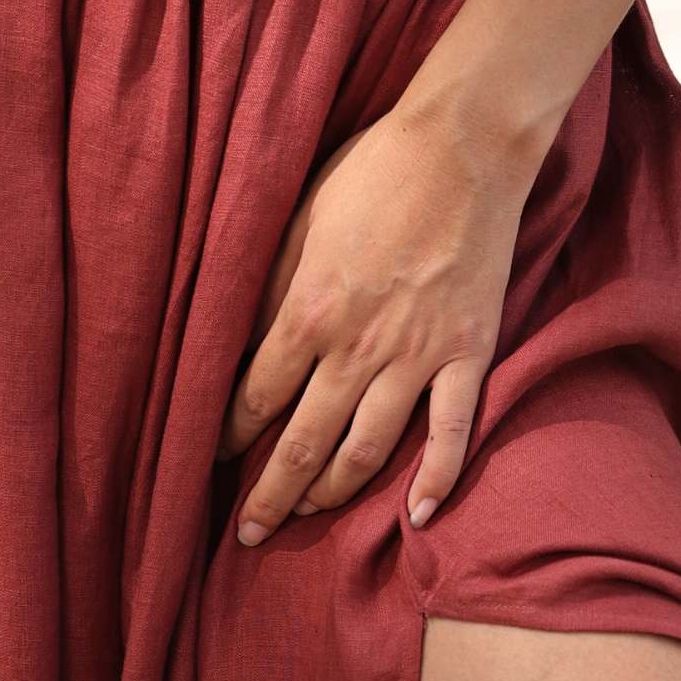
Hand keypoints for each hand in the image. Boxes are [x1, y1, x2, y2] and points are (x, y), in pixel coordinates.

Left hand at [215, 96, 536, 546]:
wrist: (463, 147)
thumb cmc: (373, 171)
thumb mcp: (296, 220)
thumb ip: (270, 288)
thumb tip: (239, 344)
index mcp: (309, 311)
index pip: (256, 397)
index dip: (228, 437)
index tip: (211, 460)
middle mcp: (359, 347)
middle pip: (303, 442)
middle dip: (270, 494)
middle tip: (248, 533)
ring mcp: (419, 356)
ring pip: (368, 449)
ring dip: (333, 492)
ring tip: (308, 514)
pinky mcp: (470, 353)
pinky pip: (453, 432)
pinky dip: (437, 479)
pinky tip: (420, 515)